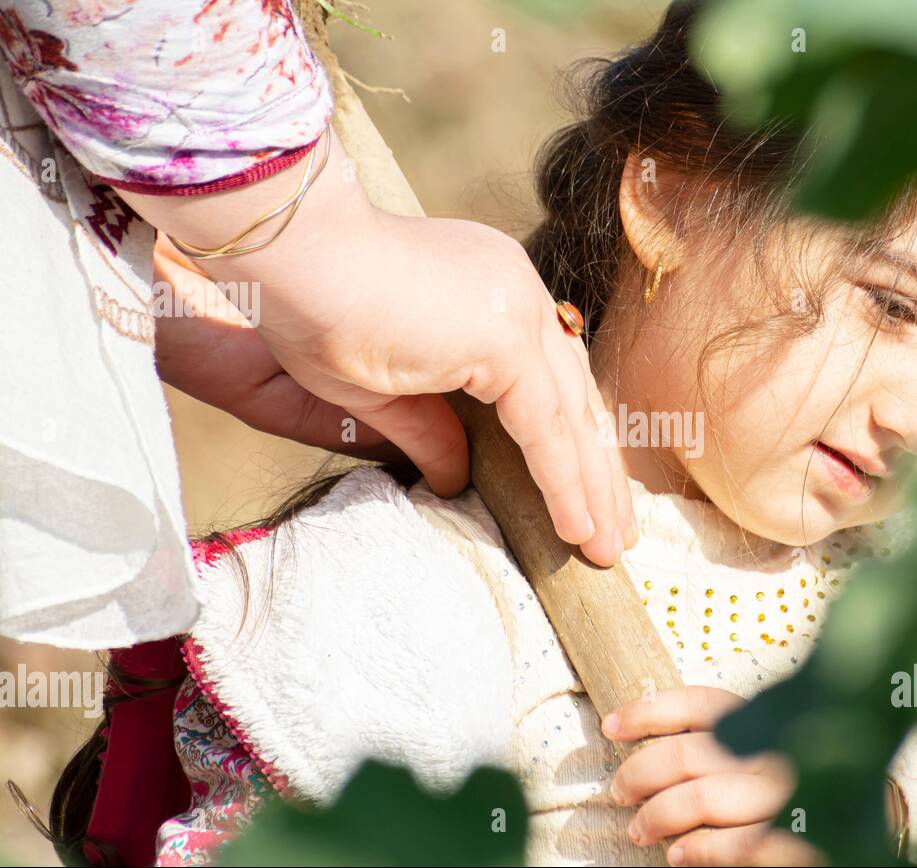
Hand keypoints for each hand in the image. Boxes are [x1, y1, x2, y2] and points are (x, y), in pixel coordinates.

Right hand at [122, 133, 635, 566]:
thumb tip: (454, 478)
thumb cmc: (309, 307)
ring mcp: (519, 309)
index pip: (550, 375)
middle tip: (615, 530)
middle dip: (597, 470)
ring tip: (606, 547)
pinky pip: (547, 428)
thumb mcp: (379, 388)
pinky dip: (563, 482)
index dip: (570, 436)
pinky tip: (577, 527)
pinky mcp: (507, 336)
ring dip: (593, 487)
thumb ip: (429, 430)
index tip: (588, 489)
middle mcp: (518, 292)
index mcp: (494, 291)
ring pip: (572, 416)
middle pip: (575, 396)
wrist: (289, 257)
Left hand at [602, 686, 821, 865]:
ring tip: (640, 829)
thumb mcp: (760, 742)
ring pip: (700, 799)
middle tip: (620, 792)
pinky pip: (734, 844)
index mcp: (766, 718)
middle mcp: (772, 751)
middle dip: (640, 774)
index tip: (612, 727)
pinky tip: (678, 855)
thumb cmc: (793, 776)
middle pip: (685, 754)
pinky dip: (699, 850)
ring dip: (658, 816)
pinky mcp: (795, 837)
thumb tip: (642, 739)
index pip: (696, 703)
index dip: (647, 711)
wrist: (861, 816)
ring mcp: (784, 794)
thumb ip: (720, 737)